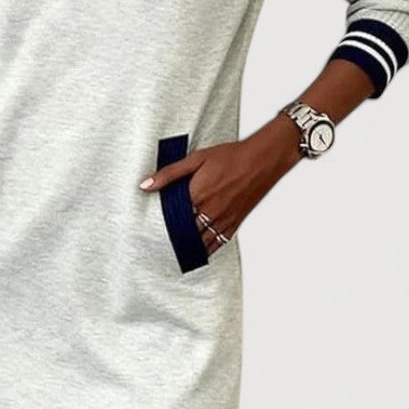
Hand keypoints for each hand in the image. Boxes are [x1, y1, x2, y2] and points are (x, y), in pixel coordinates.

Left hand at [139, 120, 300, 255]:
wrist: (262, 159)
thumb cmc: (231, 156)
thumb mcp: (196, 159)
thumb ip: (169, 174)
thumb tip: (145, 185)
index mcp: (197, 195)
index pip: (171, 218)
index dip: (160, 225)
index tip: (149, 229)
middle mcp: (210, 211)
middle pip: (185, 233)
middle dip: (172, 238)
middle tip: (157, 244)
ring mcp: (224, 219)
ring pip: (200, 241)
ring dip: (187, 247)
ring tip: (174, 252)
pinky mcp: (235, 222)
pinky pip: (218, 242)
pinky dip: (207, 249)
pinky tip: (199, 252)